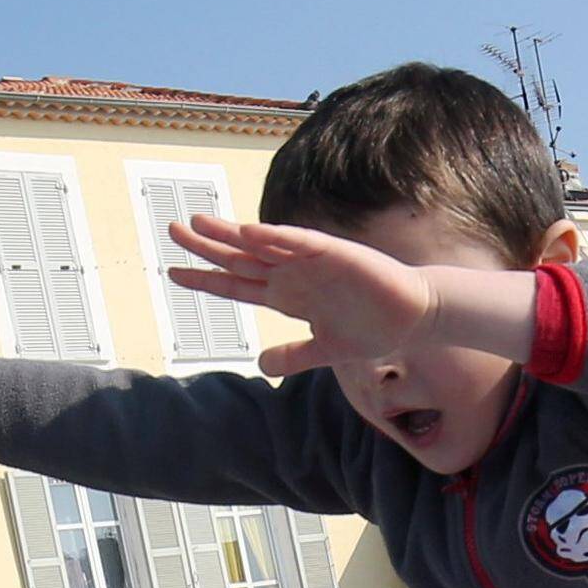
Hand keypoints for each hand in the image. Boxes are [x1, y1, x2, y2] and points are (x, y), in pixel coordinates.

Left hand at [163, 215, 447, 377]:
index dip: (207, 279)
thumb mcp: (324, 350)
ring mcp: (311, 262)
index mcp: (288, 295)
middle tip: (172, 231)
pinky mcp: (334, 254)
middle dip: (206, 247)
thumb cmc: (373, 327)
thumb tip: (262, 364)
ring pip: (262, 245)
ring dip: (230, 234)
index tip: (175, 273)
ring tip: (198, 223)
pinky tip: (248, 232)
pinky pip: (299, 243)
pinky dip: (275, 237)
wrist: (414, 316)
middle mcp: (293, 274)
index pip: (238, 285)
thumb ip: (293, 355)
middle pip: (240, 258)